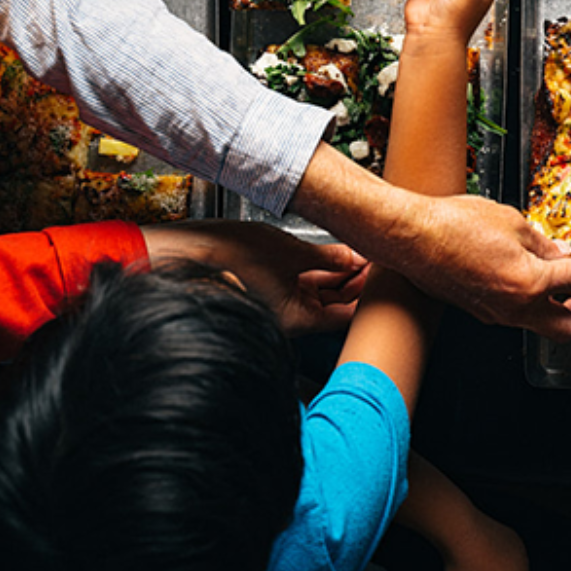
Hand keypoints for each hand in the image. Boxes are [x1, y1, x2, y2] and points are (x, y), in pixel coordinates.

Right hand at [141, 220, 368, 334]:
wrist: (185, 253)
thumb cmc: (227, 257)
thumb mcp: (289, 251)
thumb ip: (326, 257)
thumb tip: (353, 257)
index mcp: (297, 320)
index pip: (347, 313)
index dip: (369, 293)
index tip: (384, 271)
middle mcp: (290, 319)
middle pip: (338, 305)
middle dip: (358, 282)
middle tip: (377, 257)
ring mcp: (280, 306)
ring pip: (323, 295)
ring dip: (341, 276)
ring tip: (359, 251)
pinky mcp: (271, 291)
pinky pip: (305, 286)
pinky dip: (321, 272)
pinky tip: (333, 255)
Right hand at [393, 193, 570, 341]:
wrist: (410, 237)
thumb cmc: (454, 223)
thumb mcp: (510, 220)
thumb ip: (541, 241)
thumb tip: (560, 252)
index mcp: (531, 280)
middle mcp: (516, 306)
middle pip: (568, 326)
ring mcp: (496, 314)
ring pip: (540, 324)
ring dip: (553, 306)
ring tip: (548, 276)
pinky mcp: (479, 312)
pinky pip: (514, 314)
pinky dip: (526, 299)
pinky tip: (516, 274)